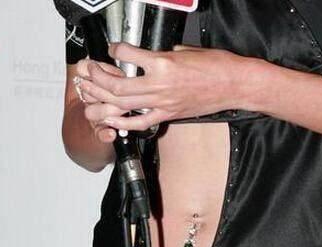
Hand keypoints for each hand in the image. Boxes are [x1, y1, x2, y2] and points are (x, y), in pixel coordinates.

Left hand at [76, 43, 247, 130]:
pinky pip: (140, 122)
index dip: (114, 49)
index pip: (126, 54)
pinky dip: (122, 122)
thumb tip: (148, 56)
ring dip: (103, 100)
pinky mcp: (168, 115)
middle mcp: (159, 84)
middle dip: (97, 78)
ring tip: (90, 96)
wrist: (233, 85)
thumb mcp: (185, 51)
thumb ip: (162, 55)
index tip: (111, 49)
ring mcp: (162, 103)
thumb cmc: (216, 66)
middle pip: (117, 84)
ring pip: (123, 104)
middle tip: (88, 73)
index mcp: (162, 63)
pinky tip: (110, 120)